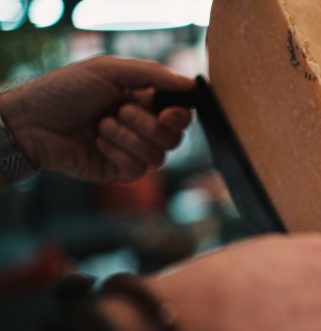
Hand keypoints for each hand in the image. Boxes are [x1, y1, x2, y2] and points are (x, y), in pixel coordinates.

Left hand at [0, 55, 193, 182]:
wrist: (32, 121)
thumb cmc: (65, 90)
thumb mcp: (109, 70)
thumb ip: (153, 74)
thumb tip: (190, 84)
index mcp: (142, 101)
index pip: (180, 114)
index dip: (180, 115)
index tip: (166, 112)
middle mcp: (141, 127)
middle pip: (174, 137)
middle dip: (149, 125)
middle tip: (120, 111)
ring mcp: (131, 151)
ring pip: (160, 156)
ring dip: (130, 138)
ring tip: (102, 126)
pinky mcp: (119, 171)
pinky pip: (139, 170)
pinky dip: (120, 154)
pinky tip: (98, 143)